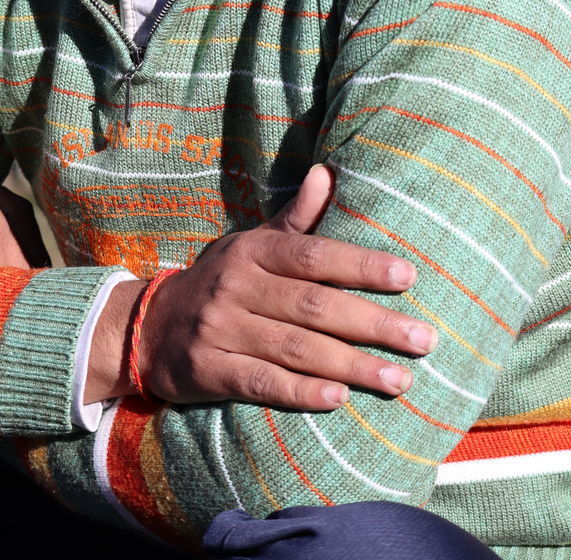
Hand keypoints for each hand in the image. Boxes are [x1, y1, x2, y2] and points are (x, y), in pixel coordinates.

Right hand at [88, 165, 436, 409]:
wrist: (147, 327)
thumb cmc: (220, 282)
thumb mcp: (250, 243)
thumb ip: (295, 218)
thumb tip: (328, 172)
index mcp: (252, 251)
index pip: (313, 254)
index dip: (360, 264)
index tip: (408, 277)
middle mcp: (237, 286)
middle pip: (314, 305)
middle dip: (373, 323)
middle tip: (423, 338)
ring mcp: (221, 329)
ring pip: (296, 348)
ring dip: (352, 366)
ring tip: (400, 379)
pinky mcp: (209, 370)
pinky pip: (262, 382)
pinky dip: (302, 391)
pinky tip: (338, 398)